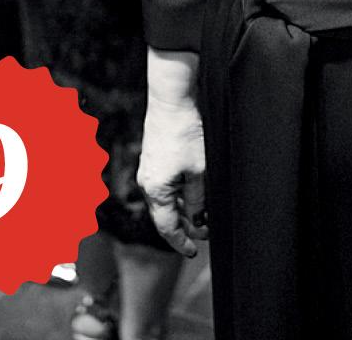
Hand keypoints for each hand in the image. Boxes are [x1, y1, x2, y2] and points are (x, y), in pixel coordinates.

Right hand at [137, 93, 207, 256]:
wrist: (171, 100)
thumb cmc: (185, 132)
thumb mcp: (198, 171)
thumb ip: (198, 200)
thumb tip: (199, 220)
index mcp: (155, 191)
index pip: (167, 228)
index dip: (181, 242)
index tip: (194, 251)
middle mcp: (147, 183)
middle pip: (165, 216)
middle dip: (184, 228)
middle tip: (204, 235)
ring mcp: (149, 170)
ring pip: (165, 200)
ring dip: (183, 210)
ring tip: (203, 216)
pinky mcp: (154, 158)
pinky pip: (164, 186)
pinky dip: (178, 194)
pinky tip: (193, 194)